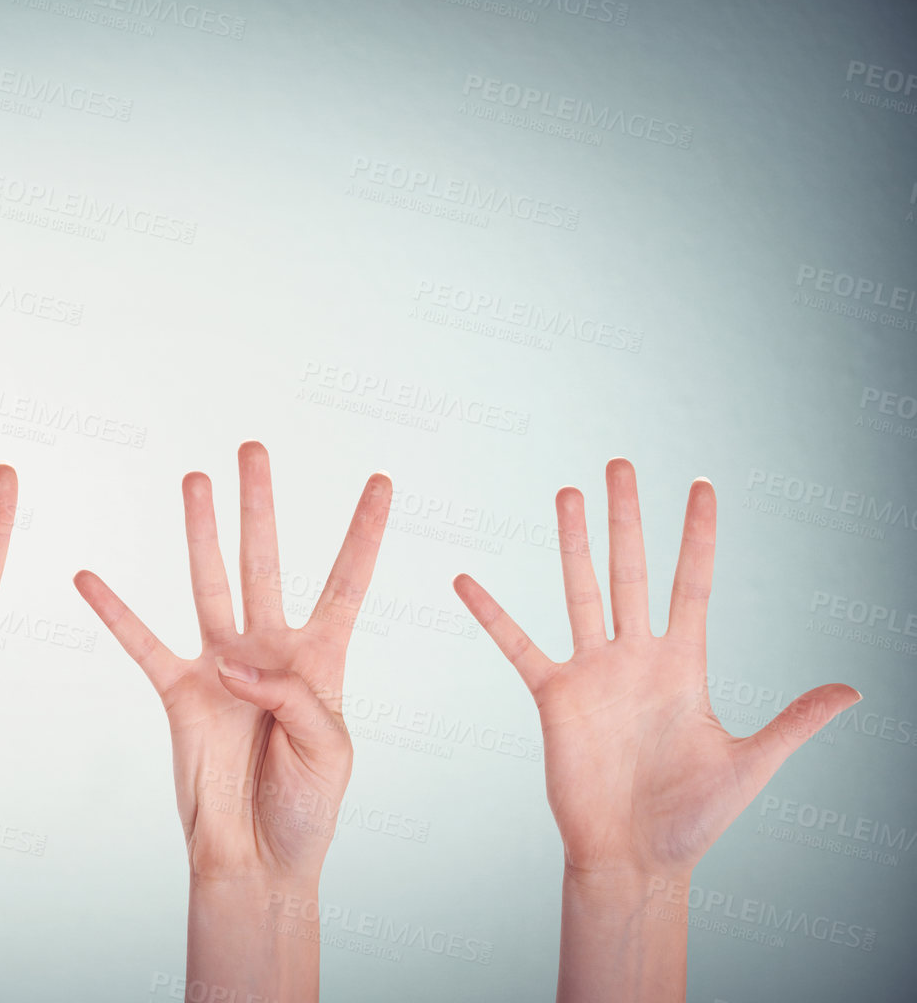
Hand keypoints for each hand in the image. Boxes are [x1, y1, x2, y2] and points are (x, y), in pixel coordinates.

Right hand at [74, 443, 391, 884]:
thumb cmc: (305, 808)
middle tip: (253, 450)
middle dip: (261, 506)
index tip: (379, 482)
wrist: (255, 858)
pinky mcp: (179, 693)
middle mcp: (269, 653)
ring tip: (194, 480)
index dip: (363, 533)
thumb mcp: (329, 750)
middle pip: (266, 562)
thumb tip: (232, 662)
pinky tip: (90, 577)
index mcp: (320, 663)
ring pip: (208, 583)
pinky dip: (115, 610)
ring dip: (200, 532)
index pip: (346, 582)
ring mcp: (221, 669)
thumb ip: (291, 697)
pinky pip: (142, 643)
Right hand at [453, 459, 860, 880]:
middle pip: (632, 570)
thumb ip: (794, 722)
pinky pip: (517, 646)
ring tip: (566, 494)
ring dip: (573, 543)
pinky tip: (468, 581)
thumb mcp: (752, 765)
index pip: (693, 584)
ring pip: (581, 591)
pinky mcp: (555, 697)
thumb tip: (853, 691)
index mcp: (685, 666)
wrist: (634, 858)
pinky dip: (492, 614)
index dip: (698, 536)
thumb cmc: (693, 819)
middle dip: (628, 517)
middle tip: (619, 465)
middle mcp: (637, 657)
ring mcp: (593, 673)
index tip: (701, 487)